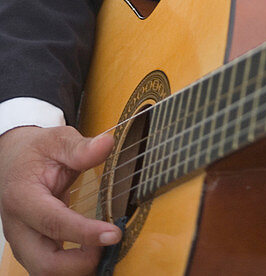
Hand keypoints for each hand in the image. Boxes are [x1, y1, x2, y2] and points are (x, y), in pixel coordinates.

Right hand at [0, 125, 120, 274]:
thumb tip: (107, 144)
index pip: (54, 223)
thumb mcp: (57, 141)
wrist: (13, 160)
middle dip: (80, 263)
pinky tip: (91, 251)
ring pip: (46, 272)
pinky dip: (71, 266)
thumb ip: (81, 148)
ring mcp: (22, 242)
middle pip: (45, 264)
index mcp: (23, 197)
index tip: (114, 233)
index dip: (85, 233)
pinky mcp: (30, 249)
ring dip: (77, 267)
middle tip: (109, 243)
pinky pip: (49, 268)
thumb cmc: (36, 152)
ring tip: (103, 247)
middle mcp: (17, 227)